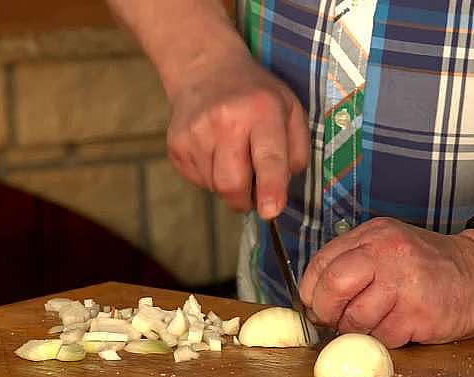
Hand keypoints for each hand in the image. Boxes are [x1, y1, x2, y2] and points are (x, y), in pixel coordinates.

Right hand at [165, 54, 308, 218]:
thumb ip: (297, 150)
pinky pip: (197, 181)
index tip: (271, 211)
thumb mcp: (291, 109)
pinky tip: (214, 152)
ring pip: (214, 187)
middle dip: (245, 200)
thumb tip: (282, 187)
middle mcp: (225, 121)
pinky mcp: (176, 145)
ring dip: (228, 185)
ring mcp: (196, 133)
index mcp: (262, 111)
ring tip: (233, 158)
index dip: (270, 188)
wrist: (205, 69)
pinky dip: (210, 177)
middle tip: (253, 193)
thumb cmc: (255, 95)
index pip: (268, 157)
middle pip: (232, 183)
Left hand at [299, 217, 473, 347]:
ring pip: (355, 319)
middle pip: (332, 288)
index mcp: (373, 235)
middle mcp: (386, 253)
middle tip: (336, 320)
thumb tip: (314, 298)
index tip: (316, 304)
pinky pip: (382, 337)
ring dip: (360, 329)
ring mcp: (403, 283)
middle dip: (327, 311)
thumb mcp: (389, 247)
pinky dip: (386, 338)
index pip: (321, 264)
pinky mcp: (419, 313)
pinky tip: (402, 325)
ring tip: (380, 319)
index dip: (312, 291)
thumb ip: (353, 263)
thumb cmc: (430, 266)